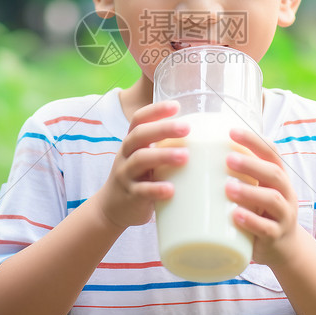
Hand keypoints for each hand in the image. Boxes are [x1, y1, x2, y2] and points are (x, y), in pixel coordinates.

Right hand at [94, 101, 189, 228]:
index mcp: (132, 142)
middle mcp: (126, 154)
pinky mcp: (130, 196)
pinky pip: (141, 191)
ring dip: (163, 156)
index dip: (156, 110)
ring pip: (140, 160)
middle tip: (186, 128)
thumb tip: (204, 138)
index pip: (139, 119)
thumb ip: (164, 147)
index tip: (176, 106)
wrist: (111, 208)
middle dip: (163, 129)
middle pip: (140, 135)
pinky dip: (156, 189)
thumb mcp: (145, 158)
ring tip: (185, 156)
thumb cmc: (138, 178)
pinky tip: (171, 189)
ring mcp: (126, 175)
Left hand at [225, 127, 301, 266]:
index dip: (254, 140)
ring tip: (228, 188)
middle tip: (227, 159)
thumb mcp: (256, 190)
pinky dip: (252, 222)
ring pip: (272, 199)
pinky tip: (236, 216)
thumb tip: (197, 156)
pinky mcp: (276, 236)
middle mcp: (285, 192)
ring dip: (250, 192)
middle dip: (251, 164)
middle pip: (274, 172)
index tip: (231, 131)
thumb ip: (237, 175)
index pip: (271, 152)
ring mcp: (284, 215)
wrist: (284, 248)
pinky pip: (267, 228)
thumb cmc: (261, 212)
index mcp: (278, 177)